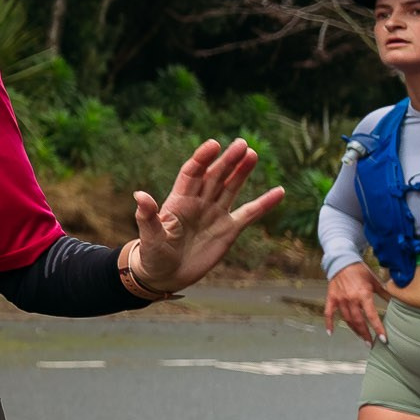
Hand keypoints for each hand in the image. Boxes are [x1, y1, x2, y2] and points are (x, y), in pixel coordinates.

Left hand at [128, 138, 285, 292]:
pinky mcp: (228, 230)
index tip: (213, 145)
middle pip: (215, 176)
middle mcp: (199, 202)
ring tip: (252, 155)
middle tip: (242, 144)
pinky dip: (264, 204)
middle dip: (227, 160)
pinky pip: (249, 214)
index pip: (192, 173)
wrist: (164, 275)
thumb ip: (148, 216)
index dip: (202, 159)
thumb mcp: (150, 236)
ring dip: (242, 172)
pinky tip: (280, 192)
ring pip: (231, 188)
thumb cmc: (152, 254)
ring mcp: (215, 214)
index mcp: (179, 200)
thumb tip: (140, 195)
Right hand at [323, 263, 388, 345]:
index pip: (372, 316)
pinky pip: (328, 313)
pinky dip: (329, 323)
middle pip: (359, 321)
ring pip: (347, 320)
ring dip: (354, 330)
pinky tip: (331, 333)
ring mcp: (340, 300)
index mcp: (363, 295)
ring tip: (361, 338)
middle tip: (371, 343)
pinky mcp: (331, 299)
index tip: (383, 339)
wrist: (342, 261)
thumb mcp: (374, 281)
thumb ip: (384, 293)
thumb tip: (396, 302)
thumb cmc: (360, 271)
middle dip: (365, 334)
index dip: (378, 328)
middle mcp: (351, 299)